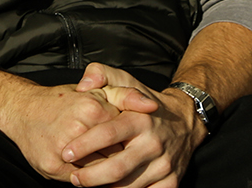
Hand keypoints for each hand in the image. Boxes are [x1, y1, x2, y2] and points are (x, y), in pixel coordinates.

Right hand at [0, 79, 129, 181]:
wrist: (21, 110)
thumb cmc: (63, 102)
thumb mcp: (95, 91)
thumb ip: (125, 94)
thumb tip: (152, 106)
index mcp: (92, 108)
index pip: (126, 136)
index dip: (129, 142)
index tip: (131, 143)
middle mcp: (76, 128)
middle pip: (115, 156)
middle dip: (120, 159)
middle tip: (123, 158)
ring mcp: (63, 150)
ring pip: (100, 172)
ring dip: (108, 173)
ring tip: (109, 166)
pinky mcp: (52, 167)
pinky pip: (82, 182)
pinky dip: (90, 181)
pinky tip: (92, 173)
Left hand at [60, 64, 204, 187]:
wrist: (185, 122)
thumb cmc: (146, 102)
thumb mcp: (125, 80)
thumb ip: (100, 74)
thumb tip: (83, 85)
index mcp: (140, 119)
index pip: (108, 134)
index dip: (84, 145)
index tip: (66, 152)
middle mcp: (153, 144)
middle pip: (117, 168)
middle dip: (90, 176)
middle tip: (74, 179)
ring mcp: (164, 165)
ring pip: (130, 186)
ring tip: (87, 183)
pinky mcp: (172, 181)